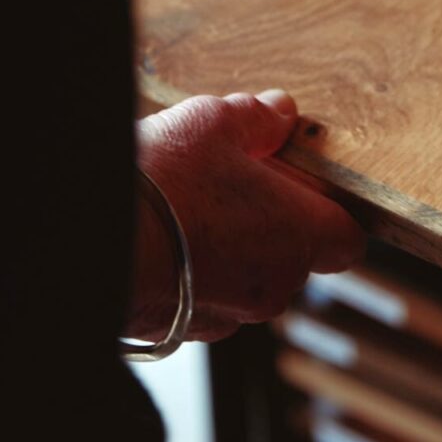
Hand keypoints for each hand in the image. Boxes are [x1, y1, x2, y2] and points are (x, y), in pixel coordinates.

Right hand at [129, 90, 365, 342]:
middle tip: (237, 180)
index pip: (346, 237)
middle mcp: (274, 284)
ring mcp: (231, 313)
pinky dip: (198, 272)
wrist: (95, 244)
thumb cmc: (164, 184)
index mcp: (299, 233)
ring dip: (234, 247)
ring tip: (194, 205)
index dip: (328, 208)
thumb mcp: (215, 124)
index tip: (301, 180)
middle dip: (273, 220)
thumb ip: (258, 119)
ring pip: (250, 277)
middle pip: (295, 254)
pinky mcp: (187, 328)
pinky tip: (168, 238)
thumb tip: (279, 112)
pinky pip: (209, 296)